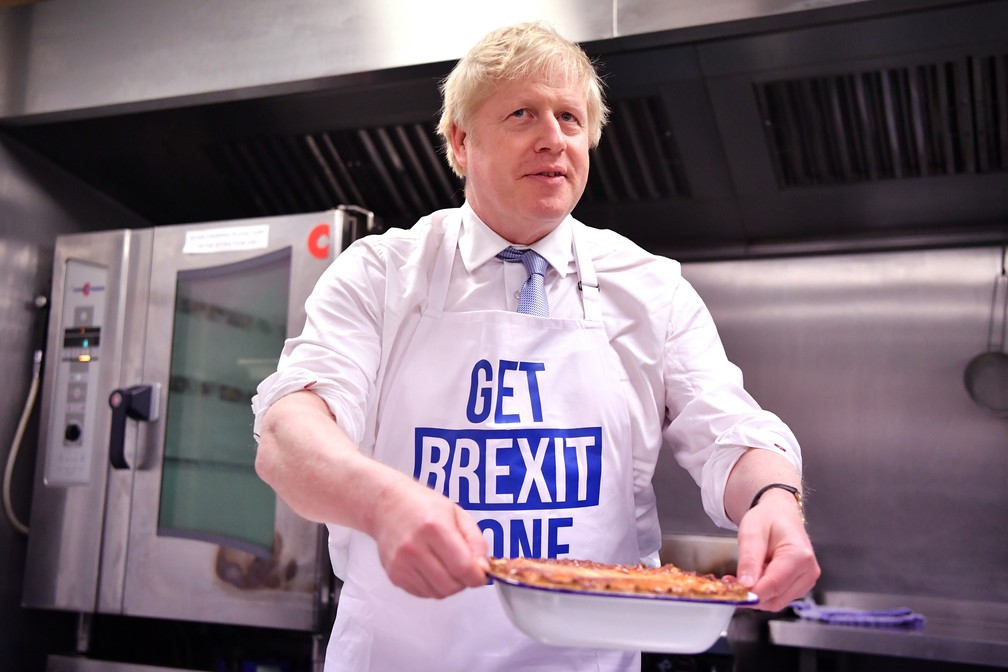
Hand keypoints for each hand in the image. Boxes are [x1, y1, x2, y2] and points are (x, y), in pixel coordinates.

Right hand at [369, 474, 488, 598]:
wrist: (387, 505)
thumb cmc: (422, 505)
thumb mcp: (457, 514)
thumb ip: (476, 541)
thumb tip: (483, 568)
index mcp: (434, 527)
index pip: (463, 567)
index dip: (478, 576)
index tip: (481, 574)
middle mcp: (414, 547)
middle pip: (451, 585)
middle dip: (464, 581)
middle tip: (464, 567)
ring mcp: (401, 563)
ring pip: (438, 593)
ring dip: (449, 585)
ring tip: (446, 565)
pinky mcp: (394, 575)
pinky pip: (423, 594)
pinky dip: (433, 586)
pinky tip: (432, 568)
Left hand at [735, 489, 819, 611]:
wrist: (780, 514)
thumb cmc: (768, 519)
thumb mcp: (752, 533)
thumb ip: (749, 560)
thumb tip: (746, 586)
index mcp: (799, 556)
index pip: (773, 585)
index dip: (751, 594)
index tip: (731, 594)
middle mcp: (808, 572)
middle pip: (775, 598)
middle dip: (751, 595)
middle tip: (730, 582)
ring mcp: (806, 581)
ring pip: (776, 601)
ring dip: (755, 595)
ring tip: (740, 577)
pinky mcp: (800, 586)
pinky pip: (777, 597)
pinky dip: (762, 593)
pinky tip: (751, 579)